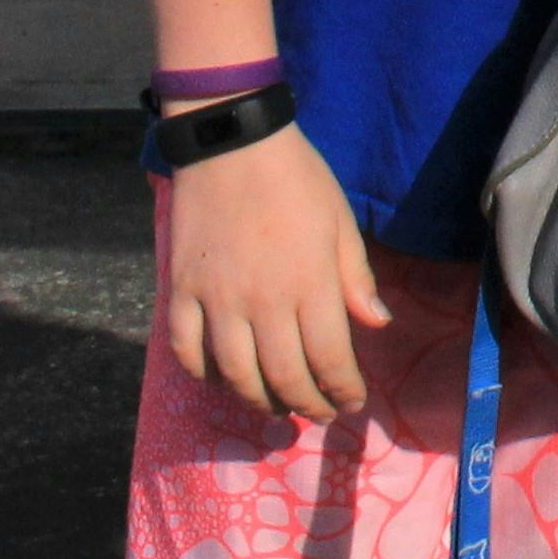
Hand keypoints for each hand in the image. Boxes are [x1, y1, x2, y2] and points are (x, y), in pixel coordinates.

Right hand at [159, 120, 388, 420]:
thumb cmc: (297, 179)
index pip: (329, 359)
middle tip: (319, 414)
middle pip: (284, 378)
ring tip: (277, 407)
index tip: (352, 403)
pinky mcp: (181, 292)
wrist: (232, 144)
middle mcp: (262, 302)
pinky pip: (187, 352)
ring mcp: (216, 300)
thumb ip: (356, 279)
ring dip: (259, 401)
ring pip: (235, 376)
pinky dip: (204, 376)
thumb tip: (376, 325)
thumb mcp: (340, 222)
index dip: (342, 390)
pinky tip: (223, 380)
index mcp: (310, 283)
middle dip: (307, 405)